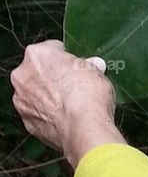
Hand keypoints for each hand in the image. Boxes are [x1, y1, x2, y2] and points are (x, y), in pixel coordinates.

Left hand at [10, 40, 125, 168]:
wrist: (84, 127)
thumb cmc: (88, 96)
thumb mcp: (96, 71)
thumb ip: (88, 66)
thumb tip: (93, 67)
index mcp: (37, 55)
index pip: (53, 49)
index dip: (68, 58)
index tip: (78, 66)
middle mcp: (23, 75)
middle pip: (39, 71)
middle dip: (55, 77)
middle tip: (76, 85)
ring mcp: (22, 101)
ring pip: (36, 94)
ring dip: (50, 97)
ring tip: (73, 104)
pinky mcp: (27, 122)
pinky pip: (39, 114)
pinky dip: (50, 115)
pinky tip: (68, 117)